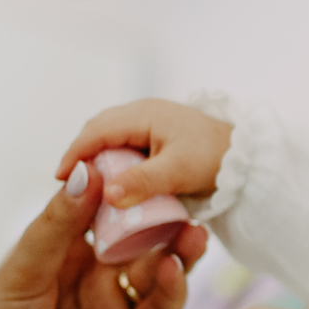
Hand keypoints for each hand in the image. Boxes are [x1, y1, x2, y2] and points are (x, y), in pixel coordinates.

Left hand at [0, 163, 206, 308]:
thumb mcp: (19, 274)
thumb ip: (57, 227)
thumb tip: (88, 172)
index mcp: (58, 253)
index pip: (101, 211)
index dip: (125, 189)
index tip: (147, 162)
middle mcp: (90, 278)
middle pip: (138, 240)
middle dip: (162, 219)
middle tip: (185, 197)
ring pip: (156, 274)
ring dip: (176, 253)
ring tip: (192, 233)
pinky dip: (172, 293)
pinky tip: (175, 272)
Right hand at [56, 99, 232, 209]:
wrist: (248, 158)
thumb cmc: (216, 159)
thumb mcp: (178, 171)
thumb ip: (142, 182)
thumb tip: (107, 194)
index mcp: (144, 115)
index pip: (96, 131)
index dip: (75, 153)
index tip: (59, 178)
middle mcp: (143, 114)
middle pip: (99, 131)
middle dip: (82, 155)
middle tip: (68, 185)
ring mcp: (151, 124)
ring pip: (111, 139)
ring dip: (97, 159)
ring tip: (86, 186)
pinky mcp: (158, 138)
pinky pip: (125, 146)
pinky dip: (113, 162)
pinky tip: (112, 182)